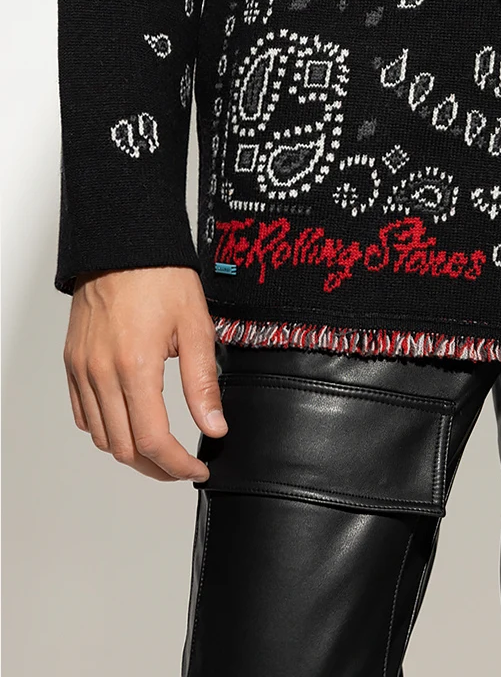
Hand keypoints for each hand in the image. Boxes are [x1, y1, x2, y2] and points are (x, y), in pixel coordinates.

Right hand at [63, 267, 226, 482]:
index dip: (177, 465)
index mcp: (136, 367)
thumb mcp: (196, 326)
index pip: (153, 440)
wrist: (124, 244)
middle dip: (156, 467)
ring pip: (101, 437)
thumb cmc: (160, 276)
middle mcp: (102, 374)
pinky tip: (128, 423)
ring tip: (160, 449)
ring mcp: (83, 369)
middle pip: (124, 449)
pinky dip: (105, 429)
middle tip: (182, 466)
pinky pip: (83, 414)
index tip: (196, 469)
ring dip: (130, 452)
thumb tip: (214, 425)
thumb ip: (202, 383)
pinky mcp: (73, 363)